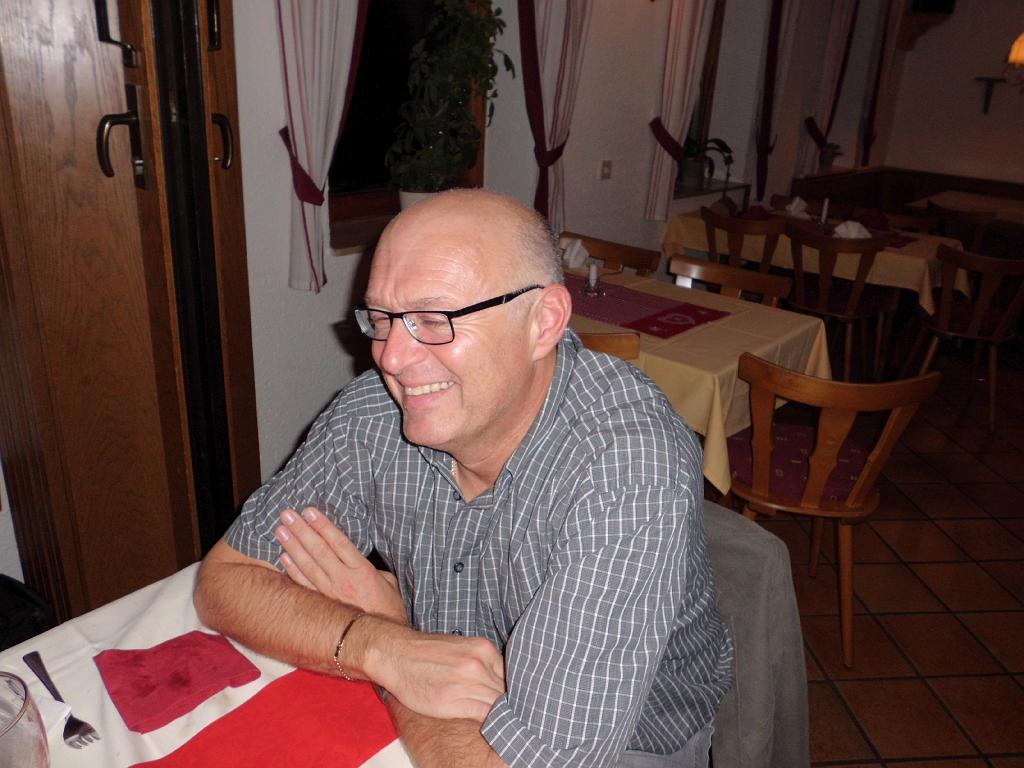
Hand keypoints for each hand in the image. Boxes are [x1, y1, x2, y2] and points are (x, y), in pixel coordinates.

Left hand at [276, 507, 406, 624]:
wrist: (382, 643)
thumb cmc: (389, 611)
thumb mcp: (388, 582)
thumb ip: (371, 568)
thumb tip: (358, 561)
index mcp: (363, 572)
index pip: (339, 543)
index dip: (323, 526)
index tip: (310, 511)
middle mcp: (344, 581)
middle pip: (318, 551)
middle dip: (302, 530)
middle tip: (287, 514)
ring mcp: (330, 595)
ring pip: (307, 566)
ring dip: (292, 546)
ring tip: (280, 530)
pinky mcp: (322, 606)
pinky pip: (303, 586)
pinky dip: (292, 570)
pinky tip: (283, 556)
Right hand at [376, 626, 505, 722]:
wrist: (397, 654)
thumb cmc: (427, 652)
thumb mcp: (462, 647)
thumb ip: (483, 661)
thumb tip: (502, 680)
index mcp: (483, 649)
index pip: (511, 674)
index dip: (513, 687)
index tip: (512, 696)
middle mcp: (478, 665)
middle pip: (506, 689)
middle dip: (508, 700)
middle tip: (511, 711)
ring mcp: (466, 683)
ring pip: (497, 703)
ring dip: (500, 712)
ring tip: (500, 718)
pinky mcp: (453, 702)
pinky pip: (483, 715)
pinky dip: (489, 720)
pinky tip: (488, 721)